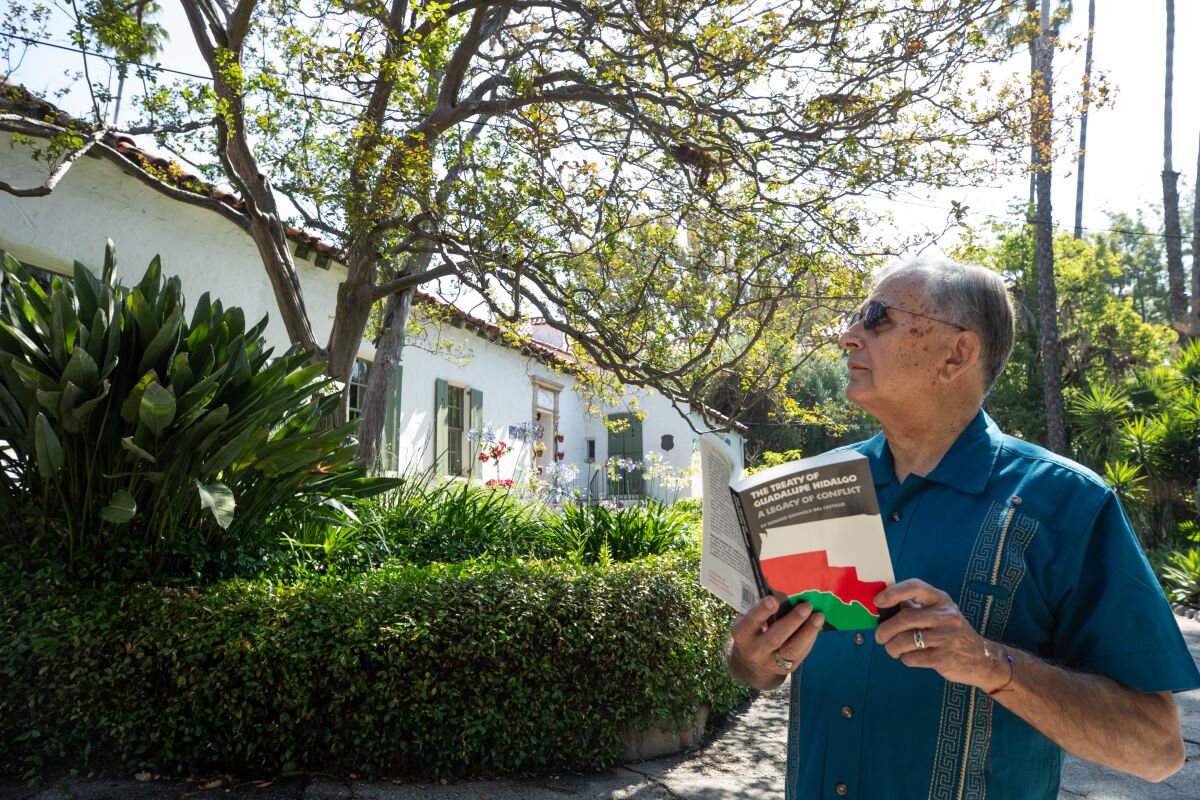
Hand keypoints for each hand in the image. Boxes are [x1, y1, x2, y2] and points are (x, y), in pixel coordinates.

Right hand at [728, 595, 824, 688]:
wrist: (749, 666)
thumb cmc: (750, 634)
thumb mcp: (747, 622)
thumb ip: (762, 611)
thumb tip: (785, 595)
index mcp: (742, 634)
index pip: (751, 622)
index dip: (762, 611)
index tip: (774, 600)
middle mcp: (754, 651)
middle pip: (775, 637)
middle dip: (792, 621)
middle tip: (806, 607)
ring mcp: (770, 662)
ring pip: (791, 649)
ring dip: (807, 632)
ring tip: (818, 617)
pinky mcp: (785, 669)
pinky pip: (800, 654)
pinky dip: (809, 639)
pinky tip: (816, 627)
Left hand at [873, 579, 1009, 690]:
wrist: (982, 659)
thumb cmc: (950, 633)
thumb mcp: (939, 614)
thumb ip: (915, 608)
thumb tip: (882, 606)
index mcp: (941, 600)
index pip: (915, 587)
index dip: (893, 593)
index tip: (877, 601)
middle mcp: (946, 615)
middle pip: (904, 619)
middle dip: (885, 630)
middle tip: (879, 637)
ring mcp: (947, 637)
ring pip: (905, 640)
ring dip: (892, 647)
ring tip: (892, 649)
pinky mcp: (945, 658)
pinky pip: (913, 658)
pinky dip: (905, 659)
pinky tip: (909, 657)